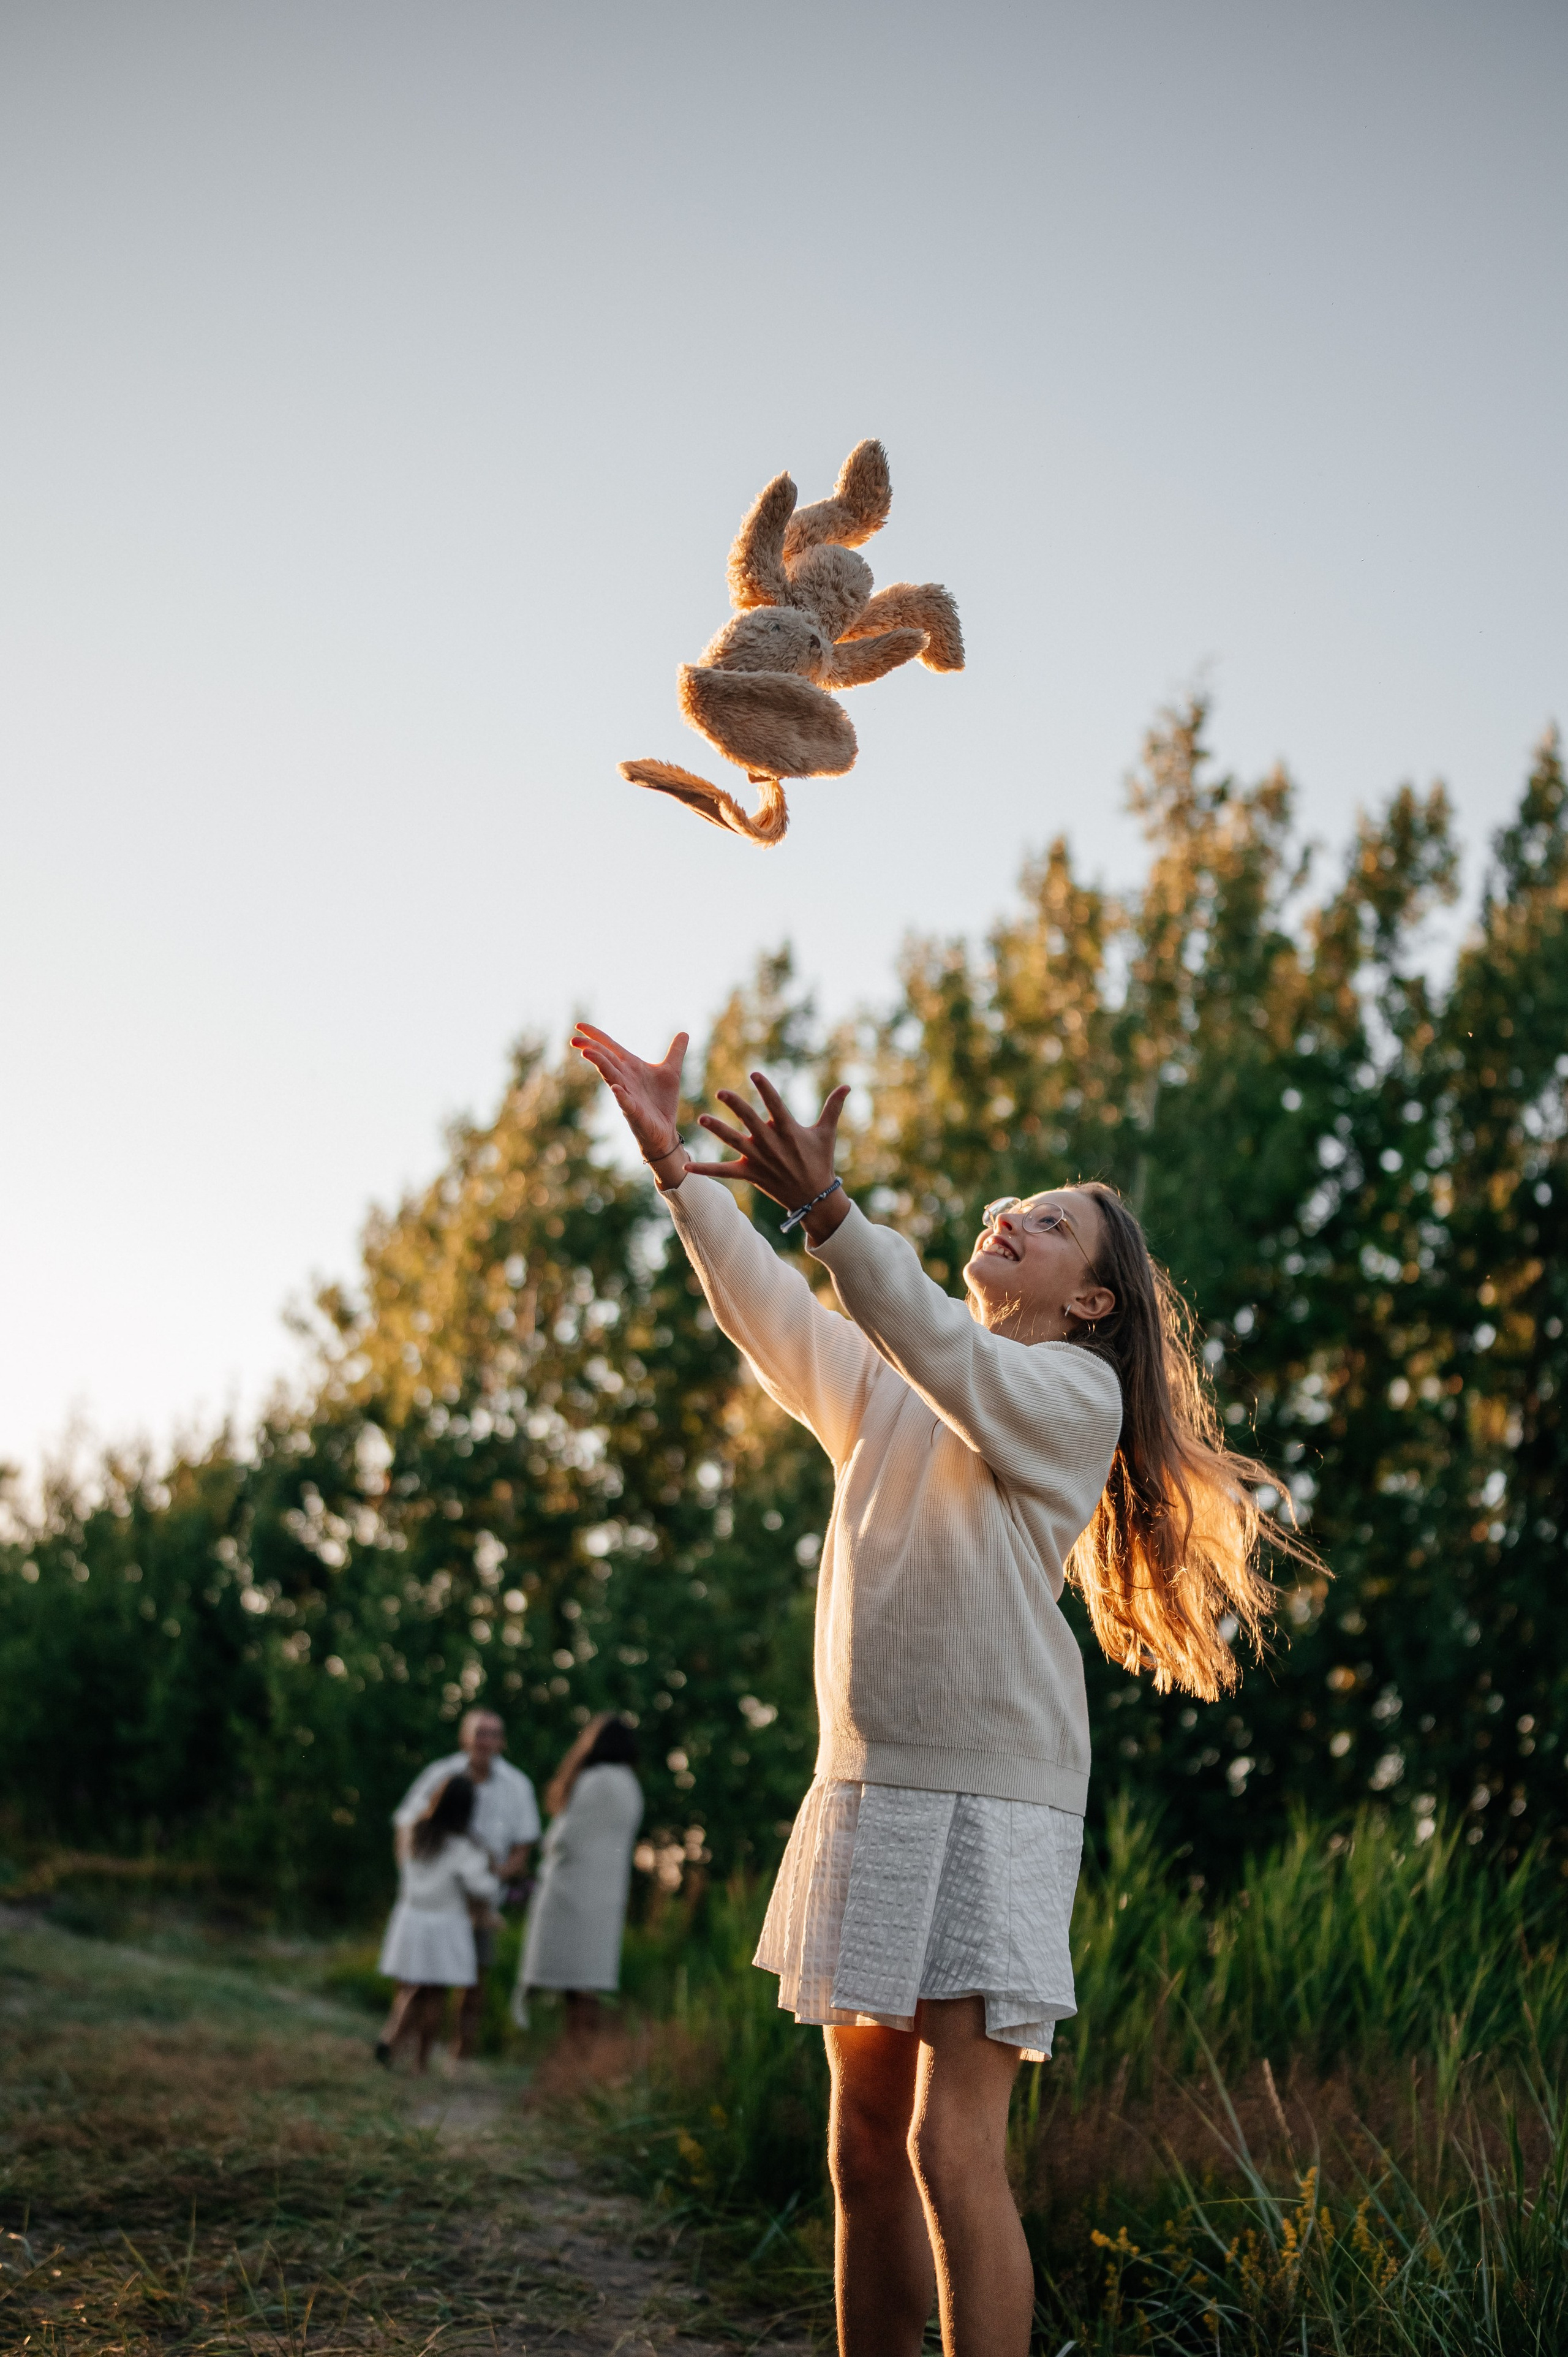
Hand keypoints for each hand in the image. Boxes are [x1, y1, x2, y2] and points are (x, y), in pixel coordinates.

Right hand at [571, 1022, 687, 1162]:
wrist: (665, 1129)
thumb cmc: (662, 1101)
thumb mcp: (672, 1071)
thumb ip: (675, 1052)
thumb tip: (684, 1032)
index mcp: (631, 1066)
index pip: (610, 1047)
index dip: (595, 1036)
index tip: (578, 1025)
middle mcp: (625, 1078)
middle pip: (605, 1059)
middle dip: (591, 1048)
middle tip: (574, 1041)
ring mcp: (627, 1095)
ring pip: (611, 1076)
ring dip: (600, 1064)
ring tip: (587, 1053)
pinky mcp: (634, 1112)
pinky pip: (625, 1102)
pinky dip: (620, 1095)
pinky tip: (616, 1088)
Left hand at [686, 1070, 851, 1239]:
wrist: (814, 1197)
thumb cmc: (820, 1161)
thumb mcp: (827, 1133)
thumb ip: (833, 1107)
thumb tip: (848, 1086)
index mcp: (788, 1130)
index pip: (775, 1105)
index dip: (765, 1089)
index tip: (755, 1074)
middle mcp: (771, 1143)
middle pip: (750, 1121)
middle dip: (736, 1106)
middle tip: (721, 1092)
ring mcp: (759, 1159)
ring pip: (735, 1142)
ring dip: (718, 1131)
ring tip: (702, 1119)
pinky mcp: (750, 1174)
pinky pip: (724, 1172)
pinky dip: (706, 1170)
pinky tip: (687, 1167)